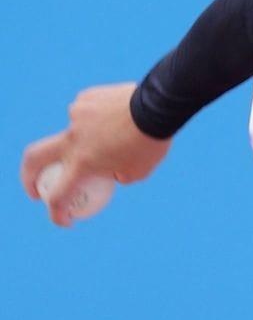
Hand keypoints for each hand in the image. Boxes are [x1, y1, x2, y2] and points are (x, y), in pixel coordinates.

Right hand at [19, 82, 170, 225]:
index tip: (65, 220)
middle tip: (36, 188)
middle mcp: (72, 140)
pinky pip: (88, 115)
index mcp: (83, 163)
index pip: (59, 196)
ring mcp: (75, 117)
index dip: (57, 213)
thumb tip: (108, 173)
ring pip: (76, 133)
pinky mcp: (83, 99)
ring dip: (93, 138)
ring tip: (123, 134)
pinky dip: (100, 121)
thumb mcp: (137, 172)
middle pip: (34, 158)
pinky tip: (122, 118)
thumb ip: (116, 176)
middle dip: (29, 176)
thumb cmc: (150, 144)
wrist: (157, 107)